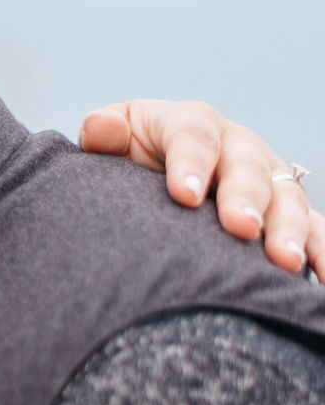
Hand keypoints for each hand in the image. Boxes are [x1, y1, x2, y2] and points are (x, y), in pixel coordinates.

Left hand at [80, 101, 319, 274]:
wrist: (152, 178)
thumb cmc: (126, 157)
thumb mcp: (111, 140)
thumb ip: (103, 133)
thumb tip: (101, 129)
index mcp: (191, 123)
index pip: (192, 136)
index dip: (191, 163)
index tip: (185, 196)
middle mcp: (237, 145)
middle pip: (248, 166)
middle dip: (247, 197)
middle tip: (241, 228)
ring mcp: (267, 177)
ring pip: (288, 198)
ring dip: (289, 229)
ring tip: (283, 262)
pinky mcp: (286, 210)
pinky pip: (314, 229)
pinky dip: (323, 253)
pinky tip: (322, 281)